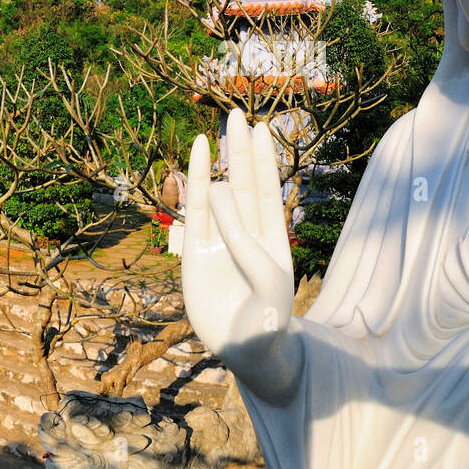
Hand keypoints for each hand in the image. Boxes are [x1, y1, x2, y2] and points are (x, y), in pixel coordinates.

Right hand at [181, 108, 298, 402]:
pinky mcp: (196, 254)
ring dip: (221, 161)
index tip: (261, 129)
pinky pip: (195, 213)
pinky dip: (196, 184)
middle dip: (242, 150)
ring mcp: (221, 242)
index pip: (269, 192)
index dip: (264, 161)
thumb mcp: (266, 280)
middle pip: (245, 183)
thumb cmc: (268, 322)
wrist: (248, 354)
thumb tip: (221, 192)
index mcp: (273, 240)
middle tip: (237, 113)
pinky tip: (195, 158)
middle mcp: (247, 235)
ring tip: (219, 127)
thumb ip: (244, 240)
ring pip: (222, 193)